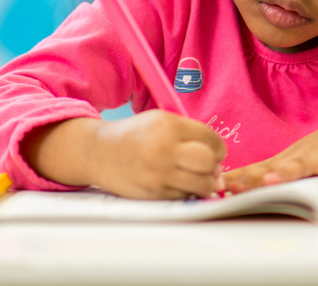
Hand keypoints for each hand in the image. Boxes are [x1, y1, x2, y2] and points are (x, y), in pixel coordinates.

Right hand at [22, 111, 226, 199]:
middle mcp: (163, 149)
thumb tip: (218, 160)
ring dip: (205, 183)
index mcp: (168, 125)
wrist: (99, 152)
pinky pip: (184, 196)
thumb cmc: (136, 135)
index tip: (216, 150)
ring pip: (200, 184)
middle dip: (214, 165)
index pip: (210, 138)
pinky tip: (178, 183)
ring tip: (198, 177)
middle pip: (207, 161)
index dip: (218, 146)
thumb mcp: (161, 121)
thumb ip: (189, 134)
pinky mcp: (152, 193)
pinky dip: (187, 192)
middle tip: (209, 165)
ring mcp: (157, 173)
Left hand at [223, 108, 317, 193]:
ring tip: (273, 180)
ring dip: (287, 172)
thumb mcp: (296, 160)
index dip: (237, 179)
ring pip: (301, 165)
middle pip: (271, 168)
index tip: (216, 187)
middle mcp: (298, 157)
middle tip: (232, 186)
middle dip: (251, 178)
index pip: (255, 171)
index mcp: (285, 161)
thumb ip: (273, 174)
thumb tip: (239, 189)